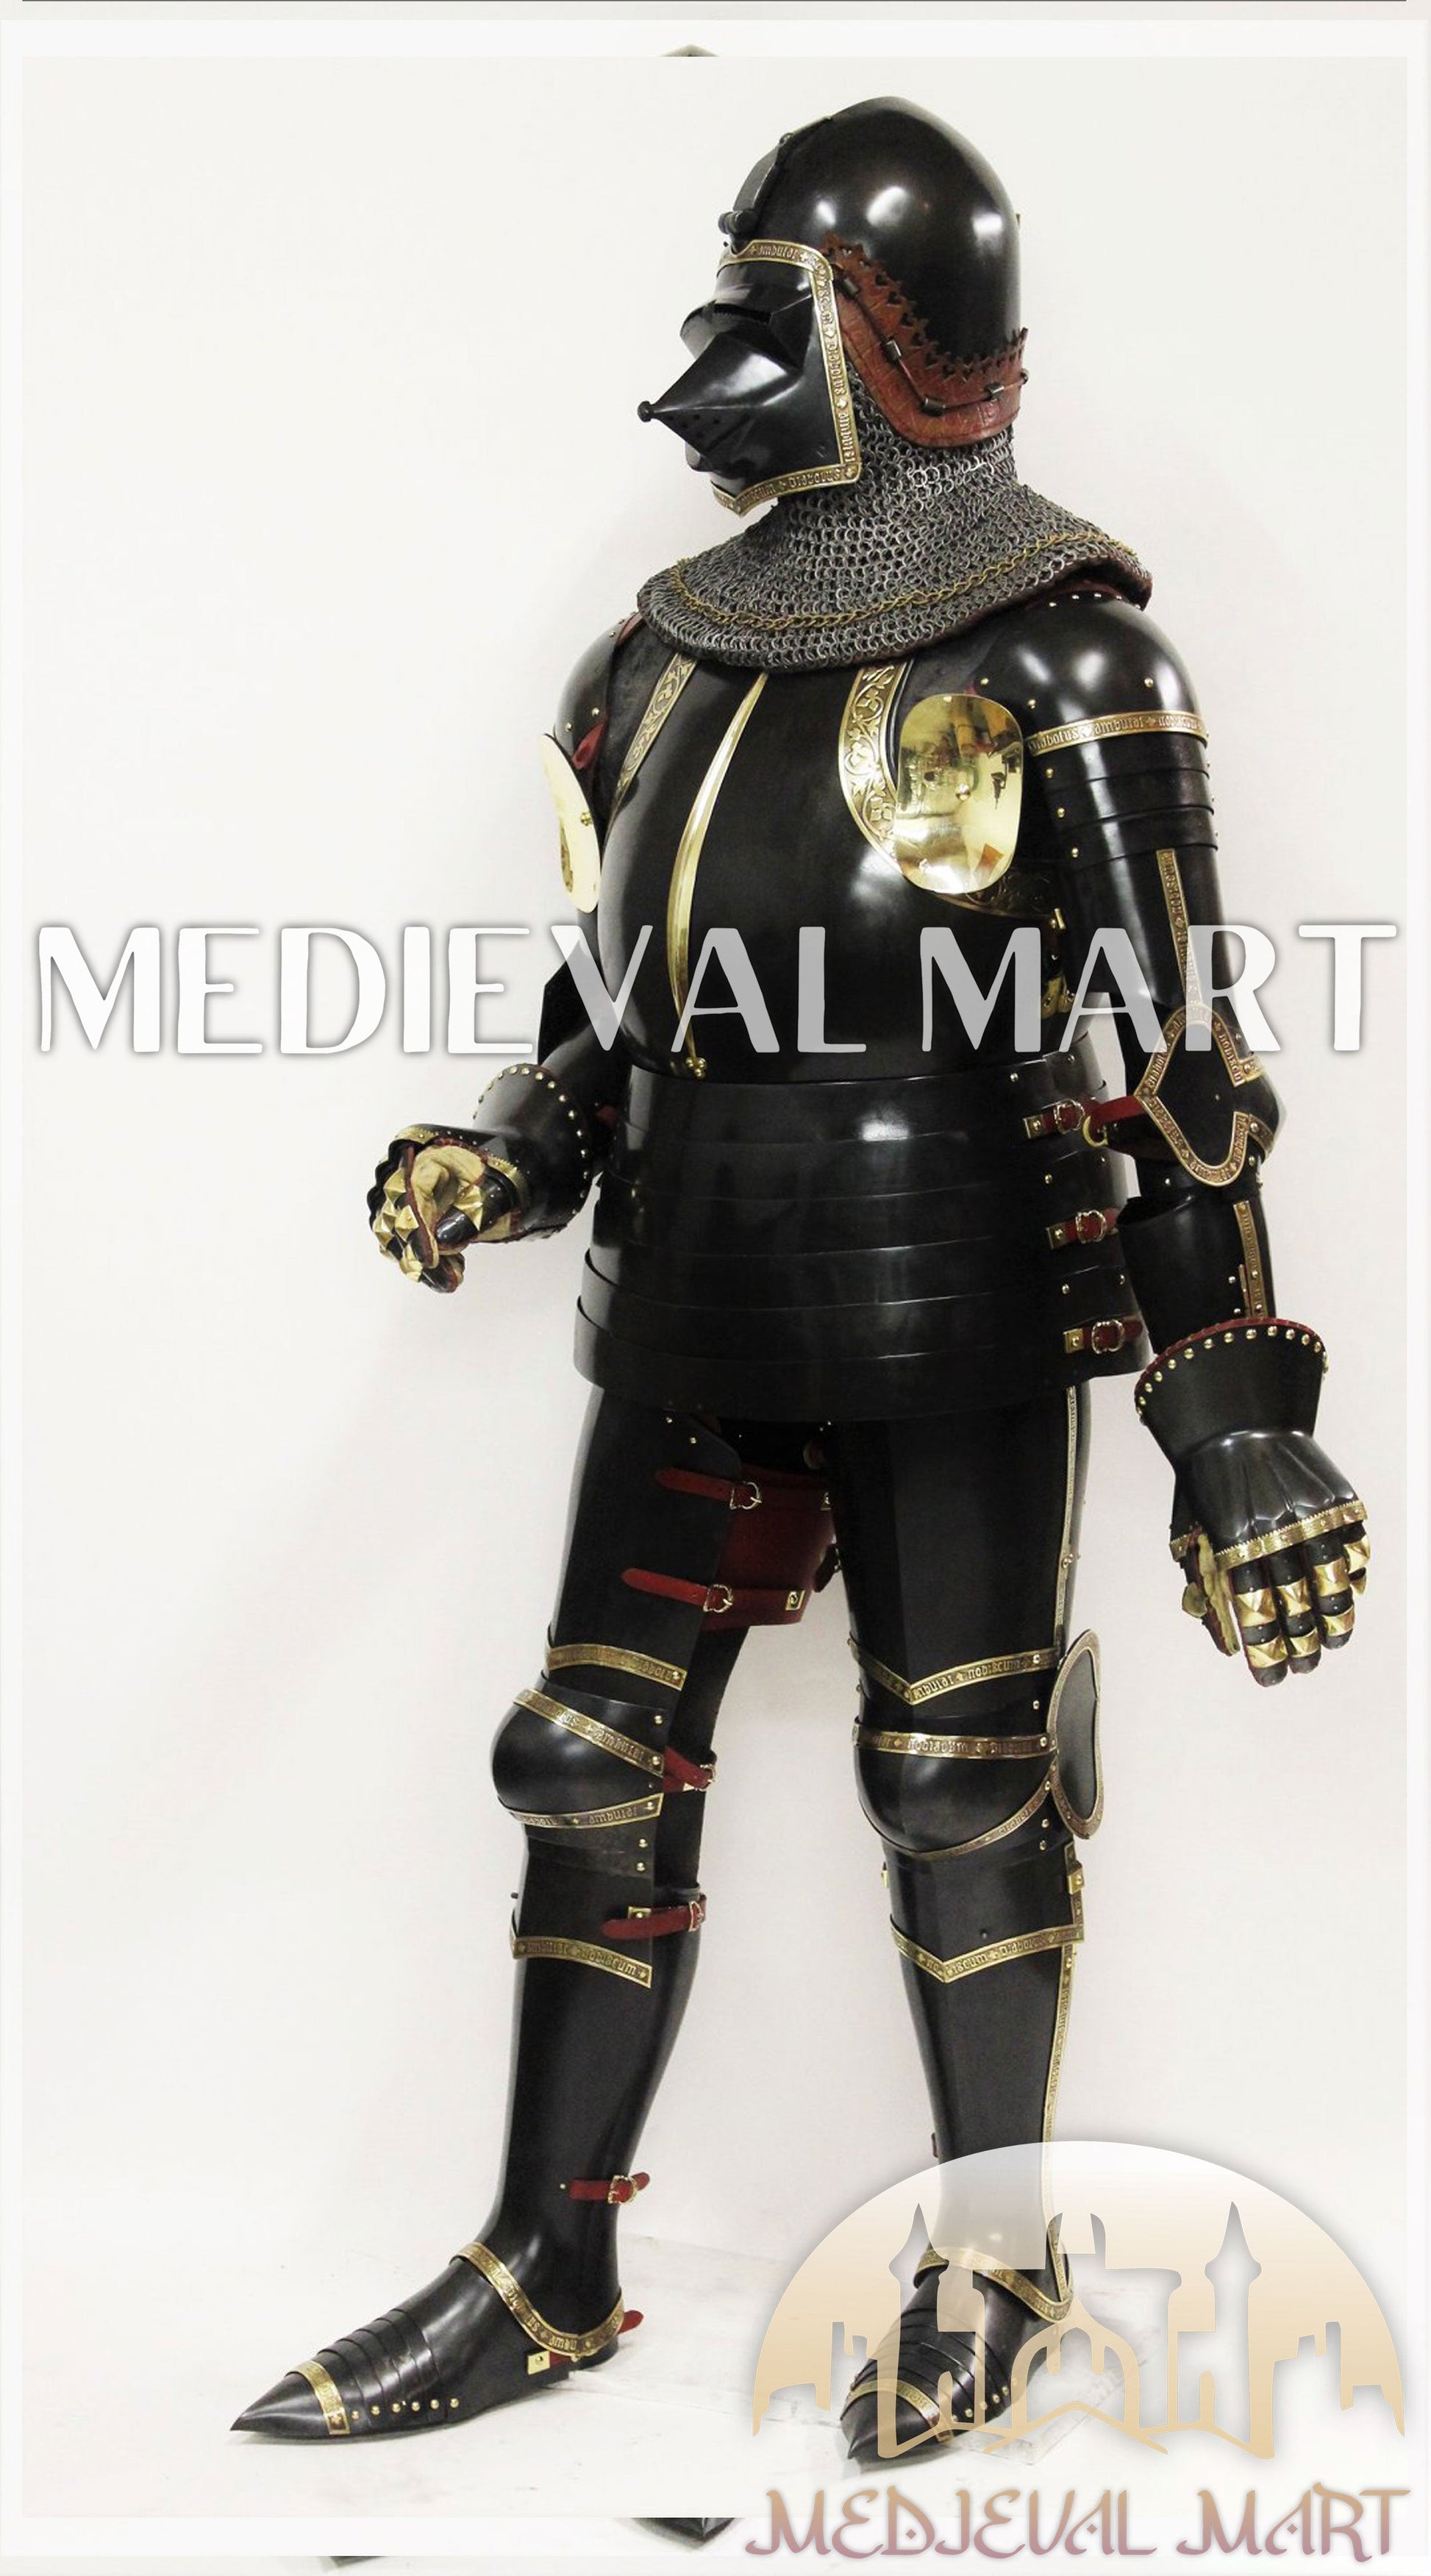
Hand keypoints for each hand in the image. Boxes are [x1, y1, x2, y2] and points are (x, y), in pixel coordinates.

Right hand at [367, 1129, 522, 1292]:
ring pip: (390, 1231)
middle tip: (449, 1278)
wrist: (510, 1168)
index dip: (418, 1229)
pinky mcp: (402, 1210)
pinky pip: (397, 1239)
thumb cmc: (508, 1174)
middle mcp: (403, 1163)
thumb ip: (473, 1213)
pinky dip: (417, 1259)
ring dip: (415, 1260)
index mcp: (426, 1146)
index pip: (410, 1192)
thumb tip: (440, 1240)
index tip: (429, 1261)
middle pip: (393, 1213)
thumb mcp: (500, 1191)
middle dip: (416, 1250)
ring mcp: (399, 1187)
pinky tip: (448, 1272)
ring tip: (452, 1277)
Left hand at [1171, 1428, 1366, 1684]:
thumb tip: (1224, 1644)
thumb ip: (1205, 1584)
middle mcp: (1273, 1531)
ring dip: (1337, 1620)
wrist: (1235, 1419)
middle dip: (1303, 1645)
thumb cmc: (1206, 1482)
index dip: (1267, 1653)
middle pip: (1296, 1606)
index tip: (1273, 1678)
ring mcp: (1310, 1514)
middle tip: (1306, 1666)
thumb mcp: (1190, 1532)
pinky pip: (1355, 1547)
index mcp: (1231, 1543)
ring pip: (1333, 1582)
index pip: (1254, 1613)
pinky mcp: (1338, 1499)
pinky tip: (1351, 1593)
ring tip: (1335, 1642)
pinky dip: (1356, 1574)